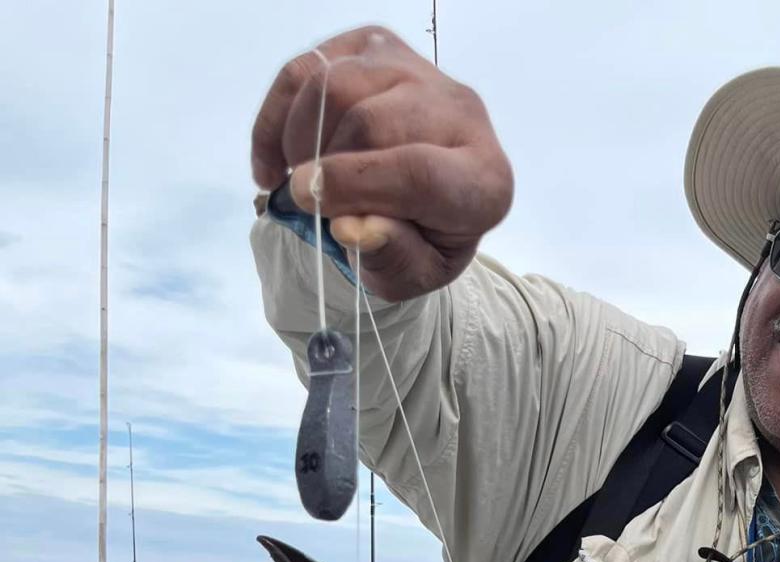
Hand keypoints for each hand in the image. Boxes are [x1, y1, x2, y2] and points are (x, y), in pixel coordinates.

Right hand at [252, 26, 513, 301]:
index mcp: (481, 181)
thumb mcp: (413, 275)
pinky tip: (276, 159)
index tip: (309, 202)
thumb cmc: (421, 241)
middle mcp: (461, 113)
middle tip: (311, 204)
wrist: (424, 197)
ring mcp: (417, 70)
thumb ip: (391, 259)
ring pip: (336, 85)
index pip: (418, 172)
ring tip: (300, 180)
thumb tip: (352, 228)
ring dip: (299, 139)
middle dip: (324, 167)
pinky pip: (309, 68)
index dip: (354, 186)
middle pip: (370, 123)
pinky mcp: (375, 47)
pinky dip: (277, 117)